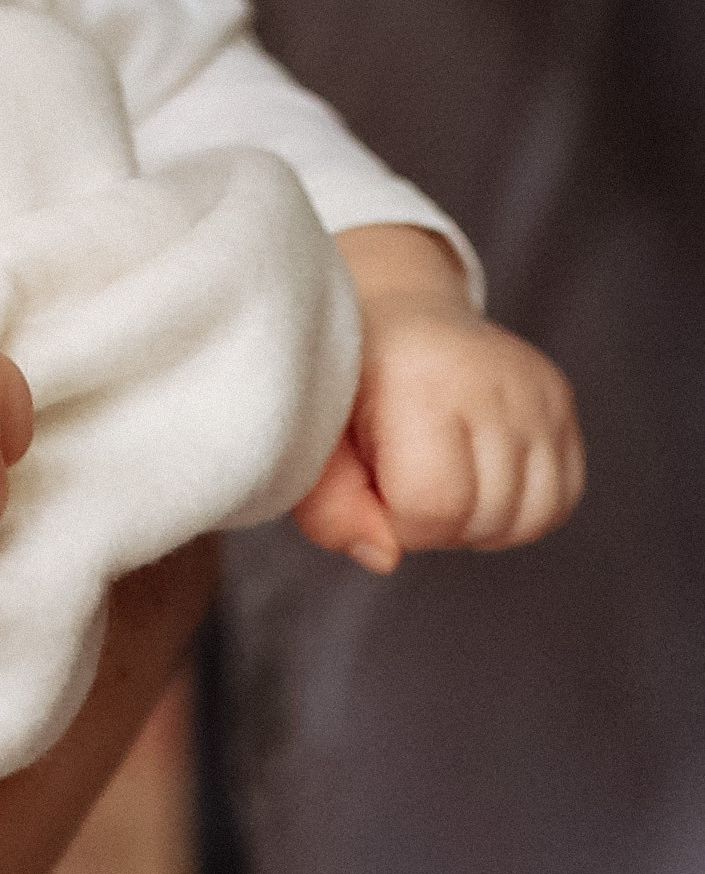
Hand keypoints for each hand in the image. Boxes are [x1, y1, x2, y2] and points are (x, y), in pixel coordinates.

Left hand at [293, 227, 584, 574]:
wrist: (394, 317)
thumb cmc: (346, 386)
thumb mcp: (314, 440)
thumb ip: (330, 508)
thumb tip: (385, 556)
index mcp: (420, 380)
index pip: (435, 503)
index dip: (399, 521)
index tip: (376, 487)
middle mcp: (490, 377)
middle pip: (485, 517)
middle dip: (437, 524)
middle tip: (403, 476)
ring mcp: (534, 386)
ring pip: (530, 517)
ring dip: (480, 522)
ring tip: (440, 477)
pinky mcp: (560, 397)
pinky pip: (560, 499)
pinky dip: (519, 510)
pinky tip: (477, 477)